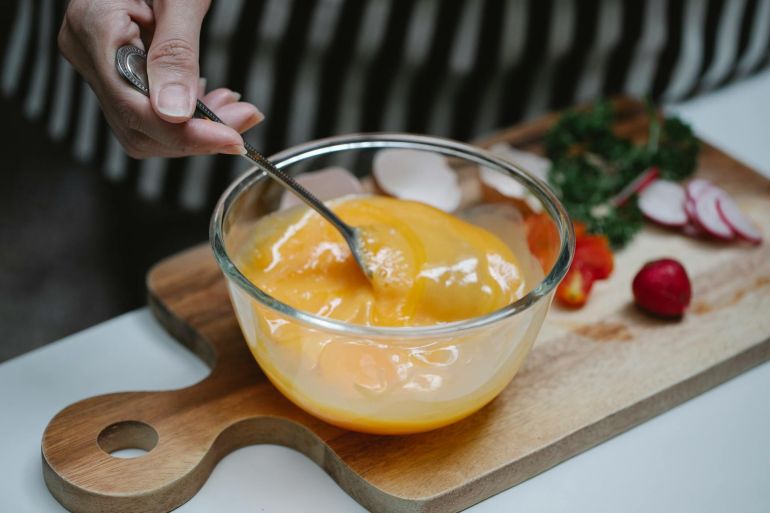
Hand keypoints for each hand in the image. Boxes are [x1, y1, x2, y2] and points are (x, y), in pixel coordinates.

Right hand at [58, 0, 262, 158]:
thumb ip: (176, 53)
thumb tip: (176, 114)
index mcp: (93, 28)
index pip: (136, 109)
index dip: (186, 135)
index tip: (232, 138)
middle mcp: (86, 52)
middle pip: (138, 128)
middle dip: (195, 136)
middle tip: (243, 122)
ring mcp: (96, 63)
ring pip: (143, 127)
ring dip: (194, 131)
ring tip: (234, 110)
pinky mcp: (114, 67)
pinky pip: (146, 109)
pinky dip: (185, 117)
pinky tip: (212, 101)